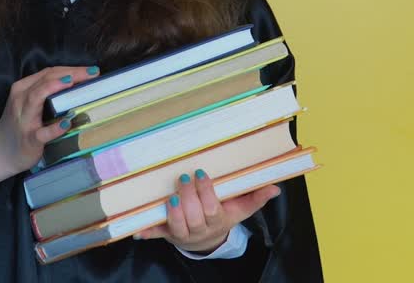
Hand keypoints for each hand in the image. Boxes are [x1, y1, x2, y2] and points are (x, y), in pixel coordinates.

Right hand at [0, 65, 98, 190]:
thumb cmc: (19, 125)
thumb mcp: (27, 104)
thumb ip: (45, 93)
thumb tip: (78, 86)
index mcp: (22, 89)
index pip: (48, 73)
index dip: (70, 69)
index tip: (91, 70)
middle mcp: (21, 100)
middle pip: (45, 80)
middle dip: (69, 74)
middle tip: (92, 73)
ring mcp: (24, 120)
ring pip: (36, 98)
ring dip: (54, 88)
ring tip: (72, 83)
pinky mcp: (29, 139)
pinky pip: (42, 132)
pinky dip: (55, 127)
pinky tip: (68, 122)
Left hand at [133, 169, 280, 253]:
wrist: (209, 240)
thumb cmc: (224, 216)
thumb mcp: (241, 209)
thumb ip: (256, 197)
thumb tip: (275, 187)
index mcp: (218, 221)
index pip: (212, 209)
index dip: (206, 193)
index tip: (200, 173)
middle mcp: (200, 230)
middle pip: (195, 217)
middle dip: (189, 197)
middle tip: (184, 178)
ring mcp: (183, 234)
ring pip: (178, 226)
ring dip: (173, 212)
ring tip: (171, 196)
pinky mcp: (168, 234)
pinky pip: (158, 234)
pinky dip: (148, 232)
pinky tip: (138, 231)